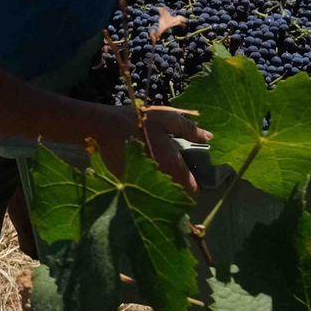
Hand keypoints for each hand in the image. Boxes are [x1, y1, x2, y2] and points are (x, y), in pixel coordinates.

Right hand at [93, 105, 210, 194]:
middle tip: (175, 170)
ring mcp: (141, 184)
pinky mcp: (126, 183)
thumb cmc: (138, 121)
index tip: (194, 177)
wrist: (101, 127)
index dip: (196, 185)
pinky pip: (141, 188)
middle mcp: (159, 179)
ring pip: (158, 192)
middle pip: (175, 193)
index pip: (192, 189)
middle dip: (178, 187)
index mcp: (172, 165)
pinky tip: (140, 166)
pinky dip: (144, 183)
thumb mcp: (166, 118)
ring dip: (160, 186)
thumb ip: (189, 129)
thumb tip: (208, 137)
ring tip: (157, 168)